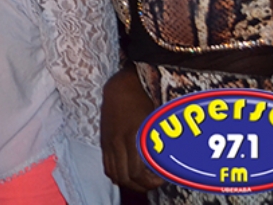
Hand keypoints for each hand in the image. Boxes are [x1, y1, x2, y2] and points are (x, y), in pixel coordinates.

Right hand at [100, 66, 164, 191]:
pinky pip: (107, 165)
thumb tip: (169, 161)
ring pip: (114, 174)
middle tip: (154, 182)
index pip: (136, 173)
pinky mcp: (104, 141)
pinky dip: (117, 174)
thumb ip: (160, 142)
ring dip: (128, 182)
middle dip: (140, 186)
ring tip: (142, 180)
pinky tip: (129, 171)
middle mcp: (117, 142)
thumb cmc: (143, 99)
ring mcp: (108, 142)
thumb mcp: (155, 121)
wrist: (121, 86)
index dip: (150, 182)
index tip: (161, 179)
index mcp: (132, 137)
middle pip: (124, 178)